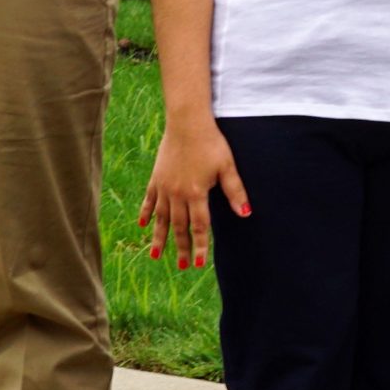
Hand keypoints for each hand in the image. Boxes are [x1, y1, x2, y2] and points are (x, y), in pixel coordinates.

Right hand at [138, 119, 248, 269]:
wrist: (187, 123)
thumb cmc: (211, 143)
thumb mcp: (227, 166)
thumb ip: (235, 191)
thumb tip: (246, 214)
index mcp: (196, 193)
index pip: (200, 226)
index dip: (201, 245)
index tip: (200, 264)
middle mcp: (177, 194)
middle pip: (179, 227)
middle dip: (182, 248)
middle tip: (183, 266)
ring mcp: (164, 187)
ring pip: (161, 218)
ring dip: (160, 238)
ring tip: (157, 256)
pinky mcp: (156, 178)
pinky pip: (149, 200)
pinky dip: (146, 213)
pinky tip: (143, 225)